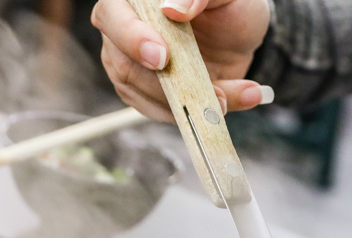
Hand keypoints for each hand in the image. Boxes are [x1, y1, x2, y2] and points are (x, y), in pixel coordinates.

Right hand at [92, 0, 271, 120]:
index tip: (162, 58)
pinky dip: (198, 112)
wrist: (239, 34)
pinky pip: (164, 112)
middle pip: (124, 65)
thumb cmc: (227, 7)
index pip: (112, 16)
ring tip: (226, 96)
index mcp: (135, 2)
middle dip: (164, 86)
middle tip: (207, 91)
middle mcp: (125, 33)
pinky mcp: (149, 93)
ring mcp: (134, 65)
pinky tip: (229, 101)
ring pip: (143, 95)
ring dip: (187, 102)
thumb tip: (173, 10)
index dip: (131, 38)